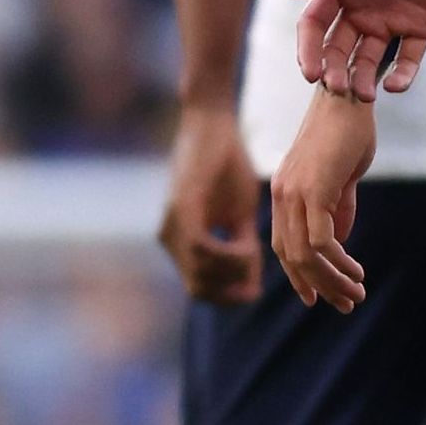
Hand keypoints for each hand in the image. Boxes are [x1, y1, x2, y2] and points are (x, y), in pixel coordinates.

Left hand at [158, 101, 263, 304]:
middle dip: (231, 290)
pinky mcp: (181, 208)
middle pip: (199, 289)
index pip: (199, 289)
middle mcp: (169, 237)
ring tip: (253, 251)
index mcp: (181, 241)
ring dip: (233, 272)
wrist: (215, 126)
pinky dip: (228, 255)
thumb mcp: (241, 218)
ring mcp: (171, 224)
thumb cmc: (228, 168)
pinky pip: (200, 249)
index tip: (253, 292)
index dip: (227, 298)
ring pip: (200, 273)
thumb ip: (244, 253)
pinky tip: (247, 245)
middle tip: (256, 278)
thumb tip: (251, 291)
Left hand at [268, 90, 375, 310]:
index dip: (298, 276)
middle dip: (319, 286)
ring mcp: (294, 192)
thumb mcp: (340, 177)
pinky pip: (319, 240)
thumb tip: (338, 241)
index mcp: (284, 192)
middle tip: (346, 304)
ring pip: (304, 255)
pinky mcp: (313, 189)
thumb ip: (338, 208)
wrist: (348, 96)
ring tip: (356, 293)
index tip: (318, 297)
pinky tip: (357, 270)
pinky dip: (338, 262)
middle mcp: (282, 195)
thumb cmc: (346, 133)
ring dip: (332, 280)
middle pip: (291, 257)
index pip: (282, 246)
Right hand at [285, 0, 425, 98]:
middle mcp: (362, 5)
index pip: (316, 23)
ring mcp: (392, 17)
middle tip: (338, 88)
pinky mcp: (423, 26)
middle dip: (334, 70)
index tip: (311, 72)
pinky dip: (401, 76)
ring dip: (362, 78)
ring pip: (369, 59)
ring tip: (364, 95)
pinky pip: (408, 58)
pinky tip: (395, 86)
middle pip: (339, 46)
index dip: (310, 49)